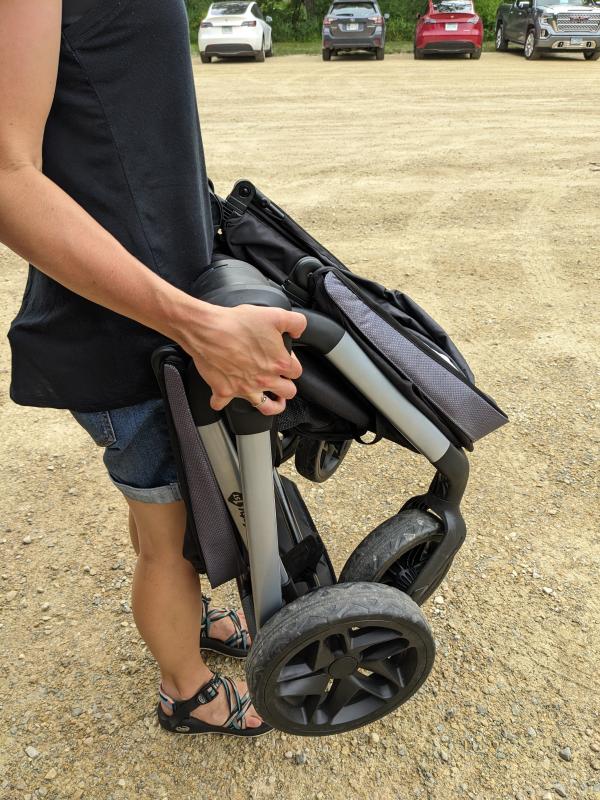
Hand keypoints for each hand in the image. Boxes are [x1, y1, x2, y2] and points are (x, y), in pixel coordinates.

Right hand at [180, 303, 306, 415]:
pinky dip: (221, 401)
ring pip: (266, 407)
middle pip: (288, 392)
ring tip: (272, 399)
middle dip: (287, 386)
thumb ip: (295, 322)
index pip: (297, 371)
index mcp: (278, 364)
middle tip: (281, 380)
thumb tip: (298, 331)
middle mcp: (264, 380)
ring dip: (271, 404)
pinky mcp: (224, 391)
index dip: (292, 363)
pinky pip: (222, 404)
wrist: (208, 330)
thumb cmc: (237, 323)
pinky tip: (224, 395)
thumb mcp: (275, 314)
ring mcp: (245, 388)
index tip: (284, 358)